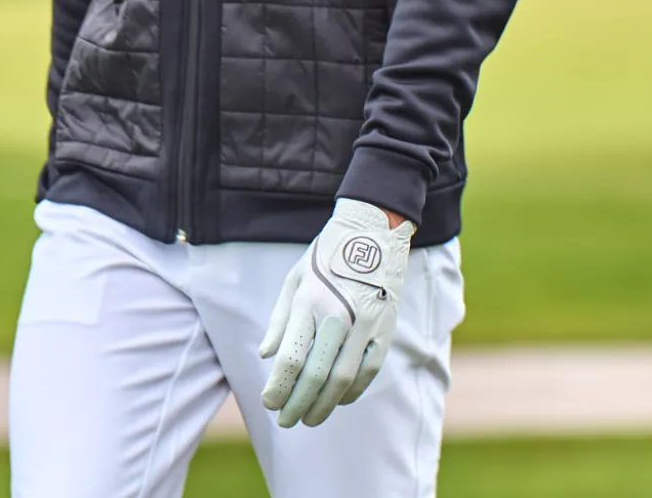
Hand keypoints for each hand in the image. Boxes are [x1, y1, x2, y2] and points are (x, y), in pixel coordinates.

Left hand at [258, 198, 414, 428]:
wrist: (372, 231)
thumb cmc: (326, 256)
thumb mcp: (295, 279)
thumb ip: (280, 320)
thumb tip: (266, 356)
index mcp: (310, 300)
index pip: (292, 357)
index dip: (278, 387)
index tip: (268, 402)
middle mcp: (338, 315)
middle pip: (316, 375)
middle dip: (297, 404)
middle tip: (285, 421)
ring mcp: (365, 324)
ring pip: (343, 379)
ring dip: (324, 405)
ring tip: (308, 419)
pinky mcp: (385, 330)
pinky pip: (367, 372)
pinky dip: (351, 392)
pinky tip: (337, 401)